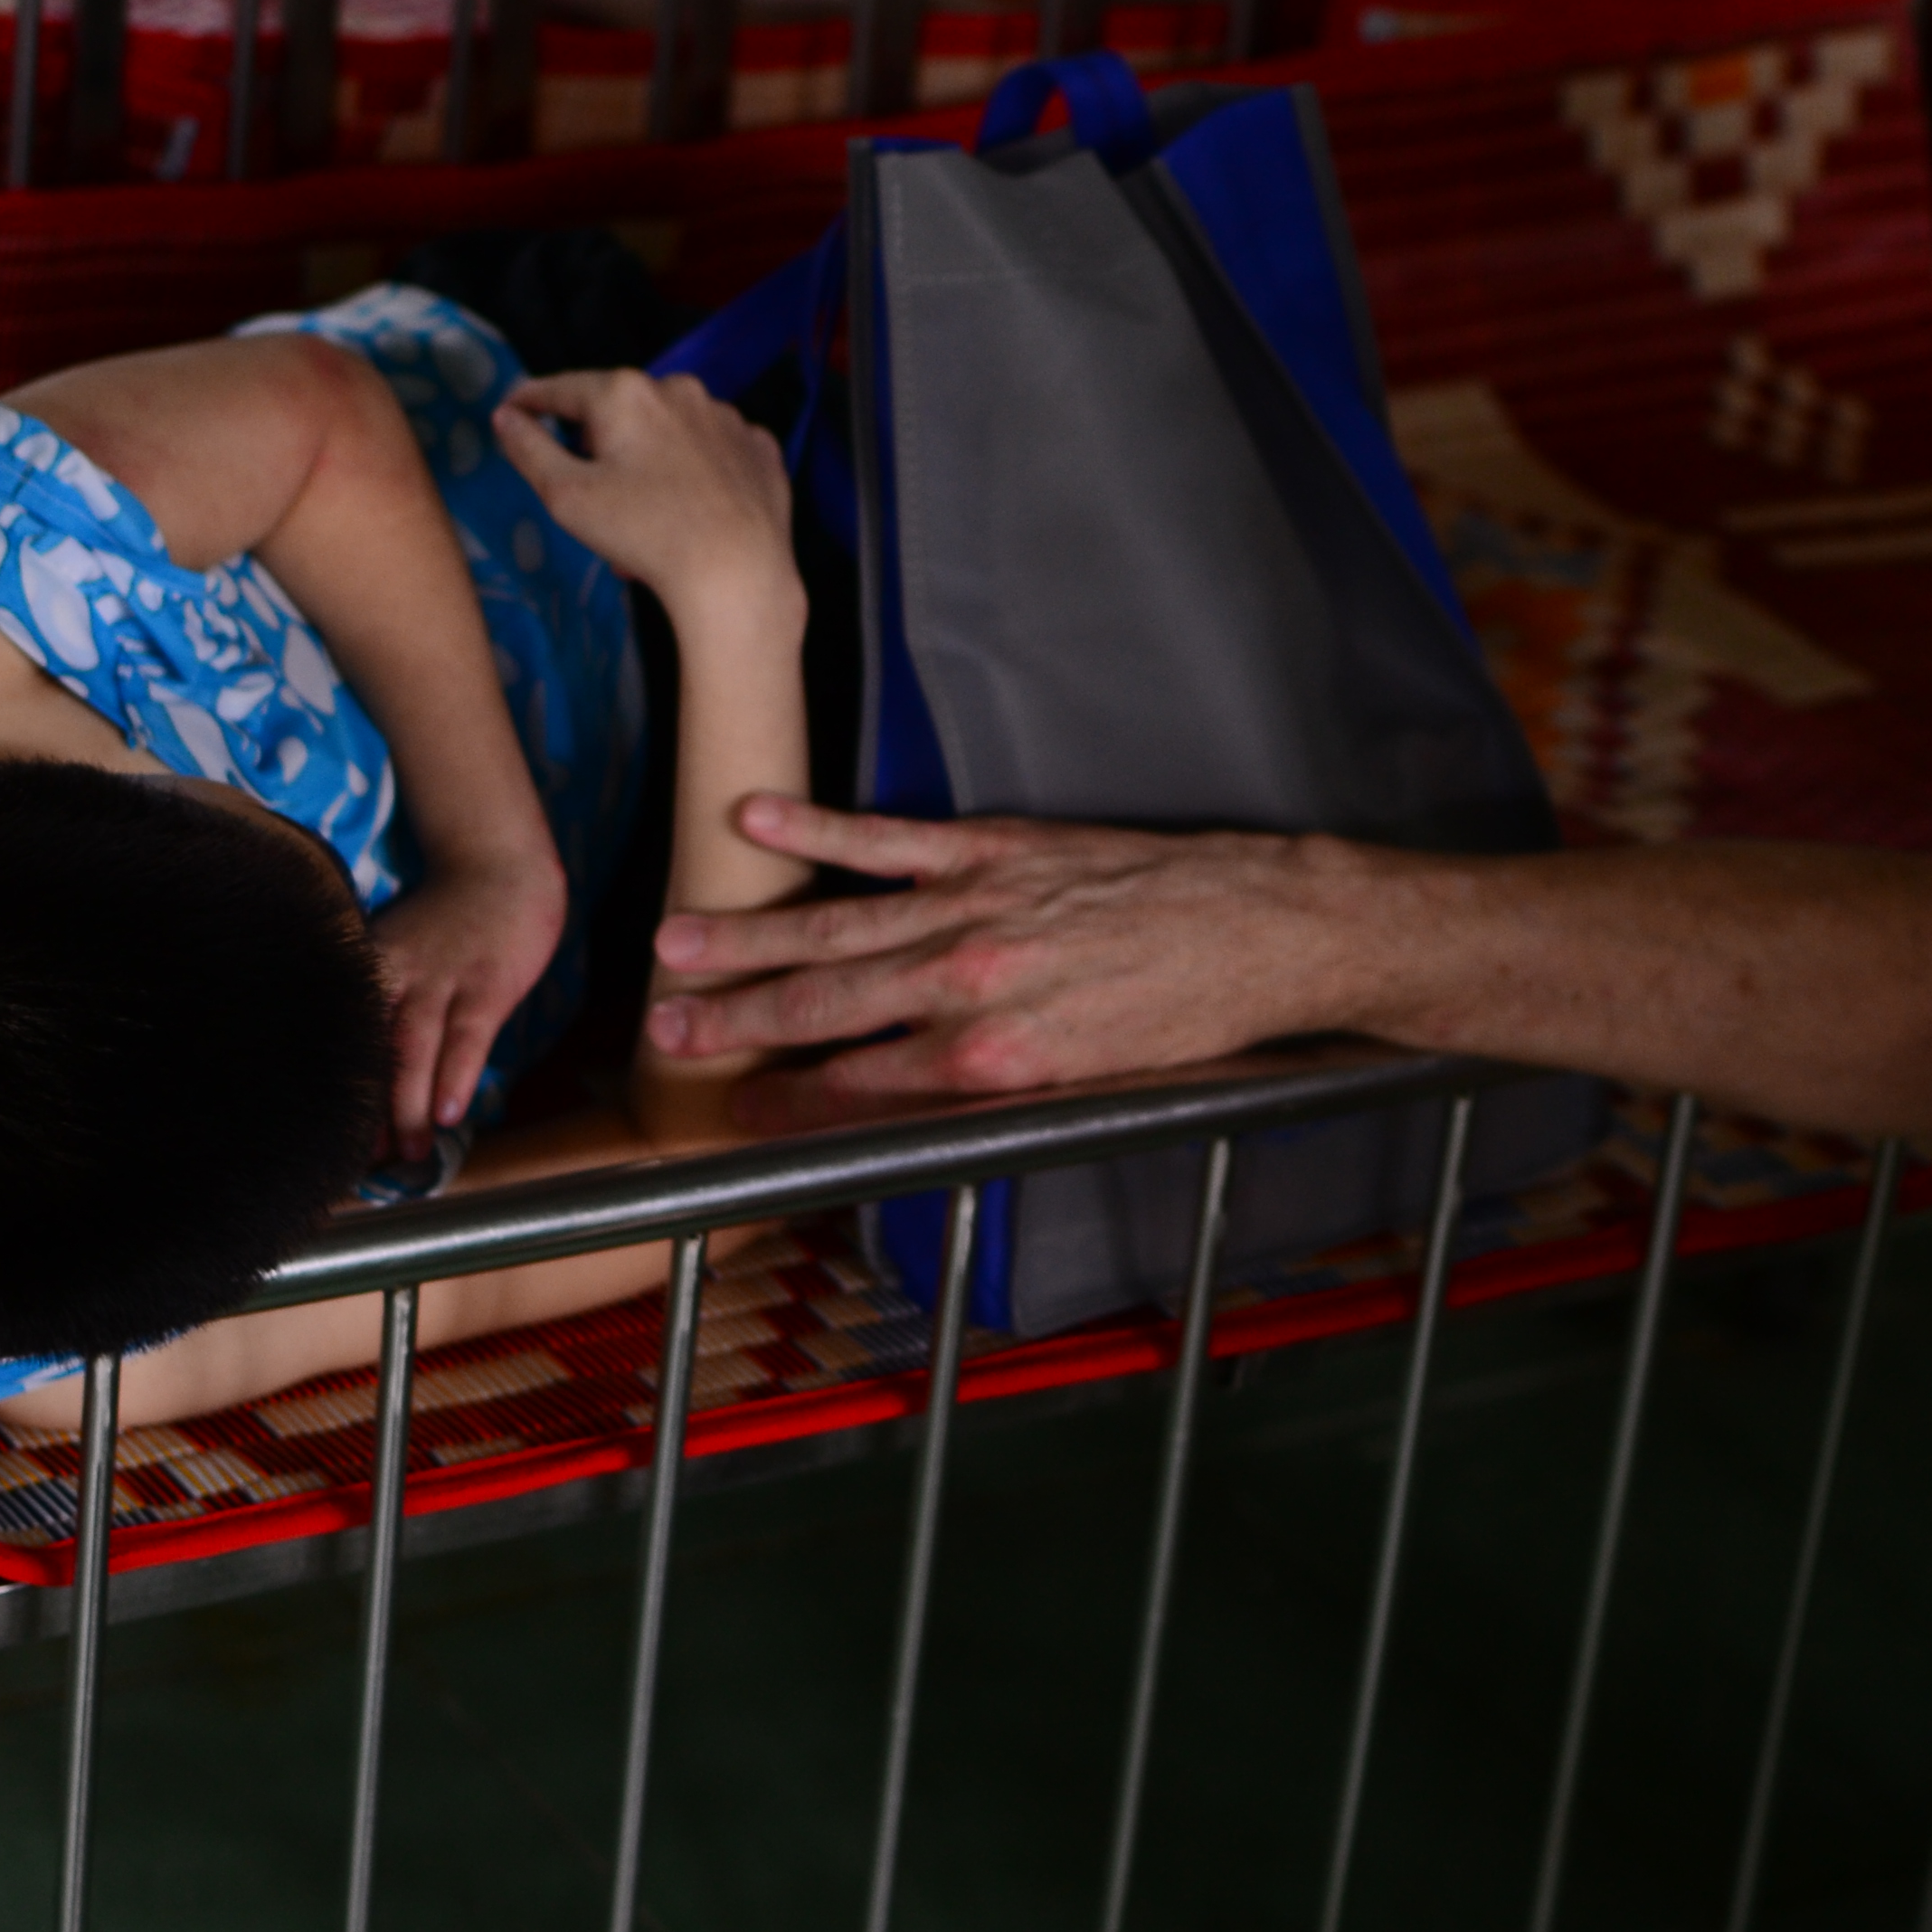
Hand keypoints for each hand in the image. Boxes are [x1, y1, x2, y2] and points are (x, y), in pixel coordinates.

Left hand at [365, 849, 569, 1152]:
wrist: (499, 867)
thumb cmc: (447, 920)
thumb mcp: (397, 949)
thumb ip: (381, 997)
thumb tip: (369, 1064)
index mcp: (366, 969)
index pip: (345, 1039)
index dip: (336, 1089)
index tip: (328, 1137)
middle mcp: (394, 975)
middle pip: (374, 1052)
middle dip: (370, 1110)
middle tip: (364, 1162)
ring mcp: (441, 978)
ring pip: (416, 1050)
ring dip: (410, 1106)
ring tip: (411, 1154)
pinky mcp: (487, 983)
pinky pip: (468, 1037)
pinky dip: (457, 1076)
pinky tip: (450, 1112)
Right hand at [492, 370, 800, 633]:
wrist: (738, 573)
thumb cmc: (644, 533)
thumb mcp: (566, 495)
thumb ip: (529, 449)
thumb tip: (506, 416)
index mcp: (626, 393)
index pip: (564, 388)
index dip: (532, 399)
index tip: (513, 409)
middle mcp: (681, 390)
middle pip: (621, 409)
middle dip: (600, 441)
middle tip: (591, 489)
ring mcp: (728, 418)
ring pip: (671, 430)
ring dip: (650, 458)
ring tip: (644, 512)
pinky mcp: (762, 449)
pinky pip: (716, 452)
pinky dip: (698, 471)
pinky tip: (694, 507)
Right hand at [639, 797, 1386, 1118]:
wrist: (1268, 933)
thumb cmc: (1189, 1021)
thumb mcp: (1092, 1089)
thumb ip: (993, 1095)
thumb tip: (911, 1112)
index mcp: (996, 1058)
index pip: (861, 1089)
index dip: (787, 1104)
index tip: (726, 1116)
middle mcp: (974, 984)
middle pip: (829, 1009)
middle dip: (739, 1024)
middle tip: (663, 1035)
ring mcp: (981, 908)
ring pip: (839, 928)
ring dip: (748, 937)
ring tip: (672, 946)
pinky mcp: (1001, 848)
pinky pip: (893, 841)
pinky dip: (822, 826)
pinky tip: (757, 815)